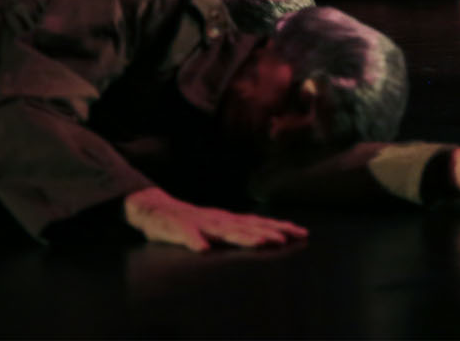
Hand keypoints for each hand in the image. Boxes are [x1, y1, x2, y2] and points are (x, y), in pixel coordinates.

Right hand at [123, 186, 308, 250]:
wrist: (156, 209)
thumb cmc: (191, 221)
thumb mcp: (218, 225)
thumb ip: (239, 230)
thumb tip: (267, 236)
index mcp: (229, 220)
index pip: (260, 223)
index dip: (280, 227)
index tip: (302, 232)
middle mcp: (220, 220)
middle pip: (248, 226)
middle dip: (268, 232)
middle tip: (288, 239)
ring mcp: (201, 223)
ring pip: (224, 230)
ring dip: (242, 237)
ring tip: (260, 243)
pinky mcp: (180, 229)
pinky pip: (187, 236)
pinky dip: (195, 242)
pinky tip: (203, 249)